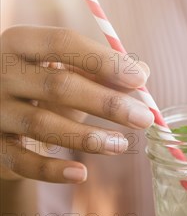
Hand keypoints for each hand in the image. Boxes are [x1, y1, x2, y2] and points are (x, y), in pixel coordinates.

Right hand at [1, 26, 153, 183]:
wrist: (0, 116)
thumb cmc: (42, 86)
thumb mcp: (68, 72)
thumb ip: (101, 71)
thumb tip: (142, 72)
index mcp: (21, 42)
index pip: (63, 42)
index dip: (104, 61)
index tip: (140, 79)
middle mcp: (1, 72)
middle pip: (58, 85)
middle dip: (107, 103)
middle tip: (143, 118)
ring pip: (42, 124)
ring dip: (88, 138)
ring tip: (121, 145)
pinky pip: (22, 160)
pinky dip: (52, 170)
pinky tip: (81, 174)